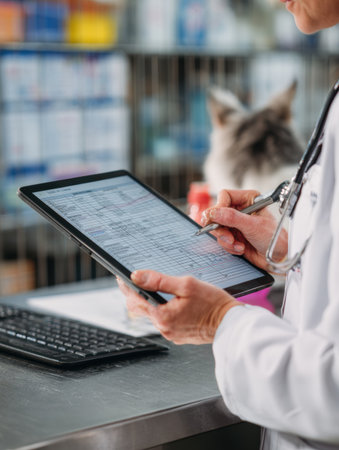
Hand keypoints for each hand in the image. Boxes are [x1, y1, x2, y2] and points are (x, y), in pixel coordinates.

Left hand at [117, 270, 240, 344]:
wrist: (231, 324)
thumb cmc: (213, 304)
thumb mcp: (186, 285)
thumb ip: (159, 280)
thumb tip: (137, 276)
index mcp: (163, 316)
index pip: (135, 300)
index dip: (126, 287)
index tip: (121, 278)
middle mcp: (164, 328)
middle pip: (141, 309)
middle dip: (135, 294)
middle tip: (132, 281)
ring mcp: (171, 333)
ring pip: (153, 315)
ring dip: (150, 302)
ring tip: (152, 288)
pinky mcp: (179, 335)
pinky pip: (164, 321)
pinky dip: (162, 310)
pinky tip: (169, 301)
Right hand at [201, 189, 287, 271]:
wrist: (278, 258)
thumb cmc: (274, 239)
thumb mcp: (253, 226)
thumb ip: (232, 218)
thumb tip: (214, 213)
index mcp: (248, 200)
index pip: (225, 196)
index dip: (219, 207)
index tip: (216, 219)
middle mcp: (240, 210)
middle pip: (217, 213)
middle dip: (221, 229)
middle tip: (228, 238)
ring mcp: (235, 223)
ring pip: (217, 228)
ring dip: (226, 240)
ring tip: (238, 245)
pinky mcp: (233, 236)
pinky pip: (221, 239)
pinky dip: (229, 246)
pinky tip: (241, 248)